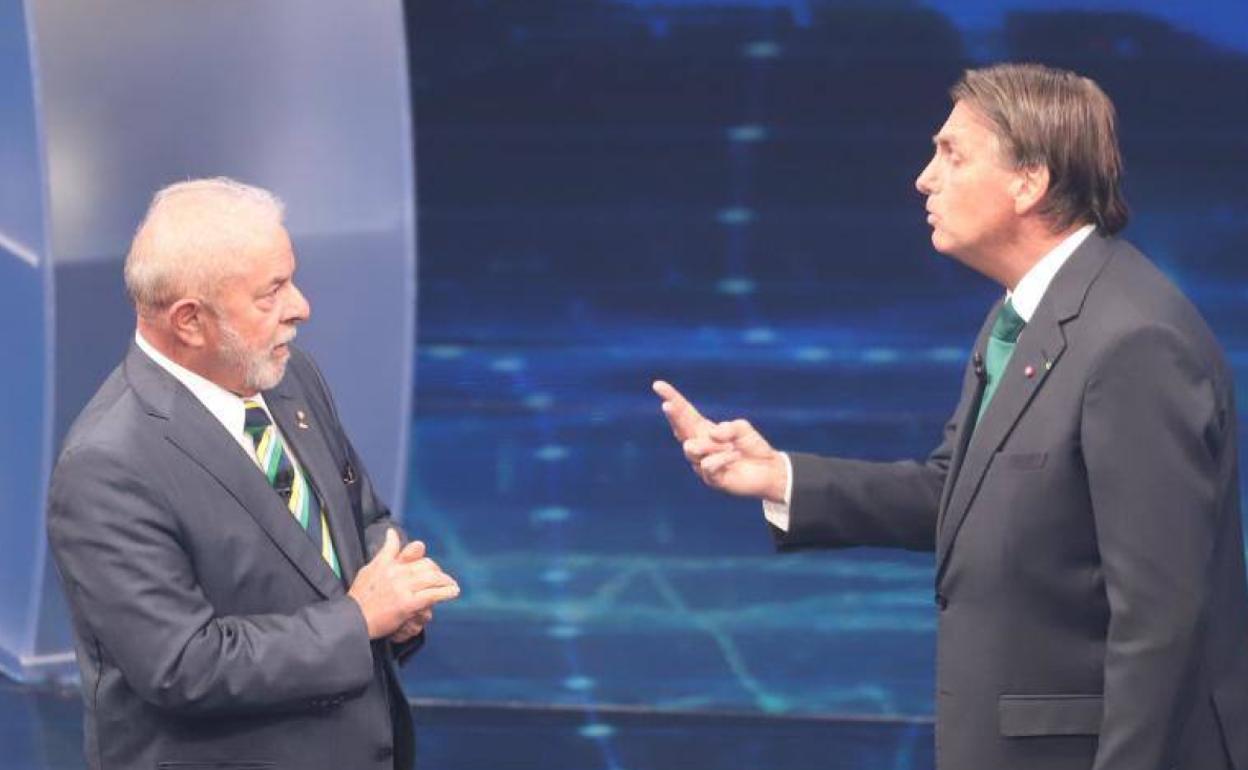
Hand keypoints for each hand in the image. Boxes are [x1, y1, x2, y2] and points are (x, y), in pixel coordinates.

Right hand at [348, 529, 459, 638]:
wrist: (352, 620)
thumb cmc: (359, 597)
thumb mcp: (368, 569)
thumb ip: (384, 552)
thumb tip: (391, 532)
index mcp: (387, 563)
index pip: (410, 549)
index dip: (419, 550)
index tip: (422, 554)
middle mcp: (397, 572)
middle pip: (427, 565)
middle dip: (437, 572)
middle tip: (441, 578)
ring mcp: (402, 587)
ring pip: (433, 578)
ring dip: (446, 582)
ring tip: (452, 586)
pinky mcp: (407, 603)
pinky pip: (432, 594)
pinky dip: (446, 593)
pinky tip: (453, 592)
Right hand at [652, 380, 787, 502]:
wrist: (769, 471)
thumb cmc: (753, 446)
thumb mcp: (742, 428)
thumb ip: (727, 428)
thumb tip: (710, 435)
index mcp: (704, 430)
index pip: (685, 412)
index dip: (672, 398)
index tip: (658, 385)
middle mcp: (699, 445)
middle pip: (680, 427)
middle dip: (673, 415)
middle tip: (668, 405)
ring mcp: (702, 463)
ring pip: (691, 448)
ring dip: (712, 445)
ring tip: (732, 448)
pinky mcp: (710, 479)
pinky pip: (708, 464)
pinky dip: (724, 458)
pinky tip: (735, 457)